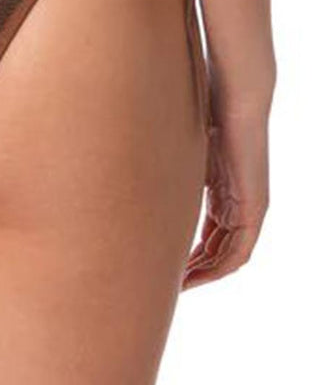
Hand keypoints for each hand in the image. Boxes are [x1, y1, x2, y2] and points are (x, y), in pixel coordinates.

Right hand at [183, 103, 269, 289]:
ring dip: (205, 273)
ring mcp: (249, 206)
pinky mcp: (254, 207)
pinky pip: (241, 250)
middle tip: (168, 284)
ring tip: (178, 285)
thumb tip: (131, 167)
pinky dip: (220, 266)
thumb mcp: (182, 150)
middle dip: (194, 269)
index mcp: (224, 191)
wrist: (236, 98)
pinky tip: (197, 275)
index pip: (210, 235)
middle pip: (218, 250)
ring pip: (229, 255)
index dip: (190, 255)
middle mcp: (239, 204)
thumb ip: (168, 168)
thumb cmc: (206, 112)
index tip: (166, 267)